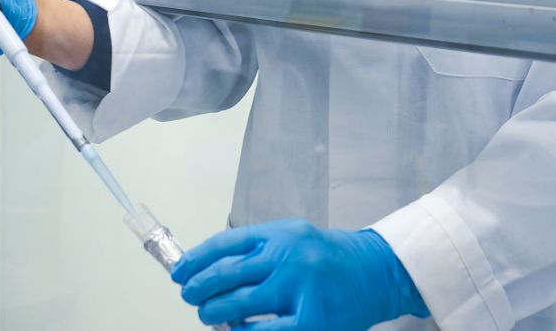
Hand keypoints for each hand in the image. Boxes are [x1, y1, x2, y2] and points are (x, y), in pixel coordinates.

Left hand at [171, 218, 428, 328]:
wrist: (375, 272)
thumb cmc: (327, 257)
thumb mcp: (293, 238)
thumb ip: (260, 250)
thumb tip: (213, 271)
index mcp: (281, 233)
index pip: (227, 243)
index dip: (197, 258)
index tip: (180, 271)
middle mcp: (288, 256)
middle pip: (226, 274)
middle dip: (199, 288)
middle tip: (190, 296)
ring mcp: (299, 289)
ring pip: (238, 305)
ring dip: (214, 313)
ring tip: (207, 315)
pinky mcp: (310, 322)